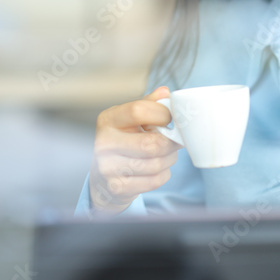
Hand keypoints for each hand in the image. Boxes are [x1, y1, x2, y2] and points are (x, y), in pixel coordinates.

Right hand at [89, 86, 181, 213]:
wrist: (104, 179)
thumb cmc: (122, 143)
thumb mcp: (130, 120)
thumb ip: (148, 105)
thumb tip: (165, 93)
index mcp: (108, 120)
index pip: (138, 111)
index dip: (162, 114)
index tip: (170, 119)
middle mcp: (103, 143)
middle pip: (151, 143)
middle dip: (170, 142)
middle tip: (175, 140)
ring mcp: (108, 167)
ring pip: (156, 163)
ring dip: (168, 159)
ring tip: (165, 154)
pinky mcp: (117, 187)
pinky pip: (154, 180)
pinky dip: (162, 174)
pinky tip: (156, 169)